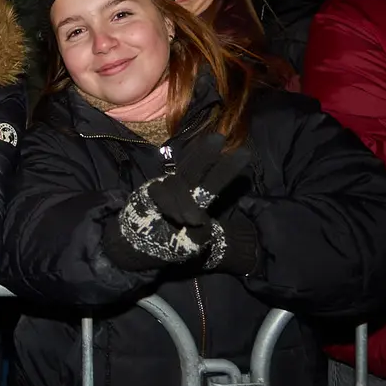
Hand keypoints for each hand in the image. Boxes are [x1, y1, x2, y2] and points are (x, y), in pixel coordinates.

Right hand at [105, 133, 254, 272]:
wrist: (140, 248)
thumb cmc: (170, 244)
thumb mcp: (194, 243)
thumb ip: (200, 232)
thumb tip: (199, 217)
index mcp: (198, 199)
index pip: (214, 180)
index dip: (227, 168)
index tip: (245, 154)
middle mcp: (183, 189)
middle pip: (194, 167)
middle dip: (206, 154)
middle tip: (219, 138)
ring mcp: (165, 188)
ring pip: (179, 183)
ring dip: (186, 201)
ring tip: (191, 221)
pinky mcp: (149, 192)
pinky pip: (161, 192)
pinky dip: (170, 204)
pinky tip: (175, 217)